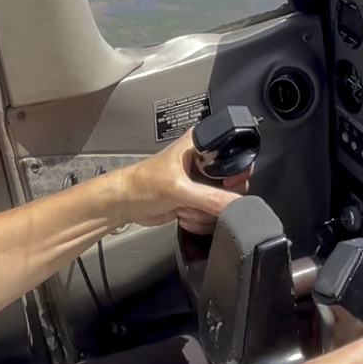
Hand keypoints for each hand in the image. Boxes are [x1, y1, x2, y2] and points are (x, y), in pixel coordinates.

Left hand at [107, 130, 251, 234]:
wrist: (126, 203)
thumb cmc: (142, 183)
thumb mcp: (178, 189)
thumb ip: (210, 198)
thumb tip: (236, 205)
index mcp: (201, 143)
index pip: (235, 155)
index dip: (235, 173)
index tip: (224, 186)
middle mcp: (204, 160)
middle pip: (234, 184)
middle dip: (214, 200)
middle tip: (195, 198)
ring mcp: (202, 182)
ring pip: (224, 204)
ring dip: (203, 213)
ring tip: (184, 205)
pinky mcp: (198, 199)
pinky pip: (213, 215)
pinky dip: (200, 220)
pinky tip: (183, 213)